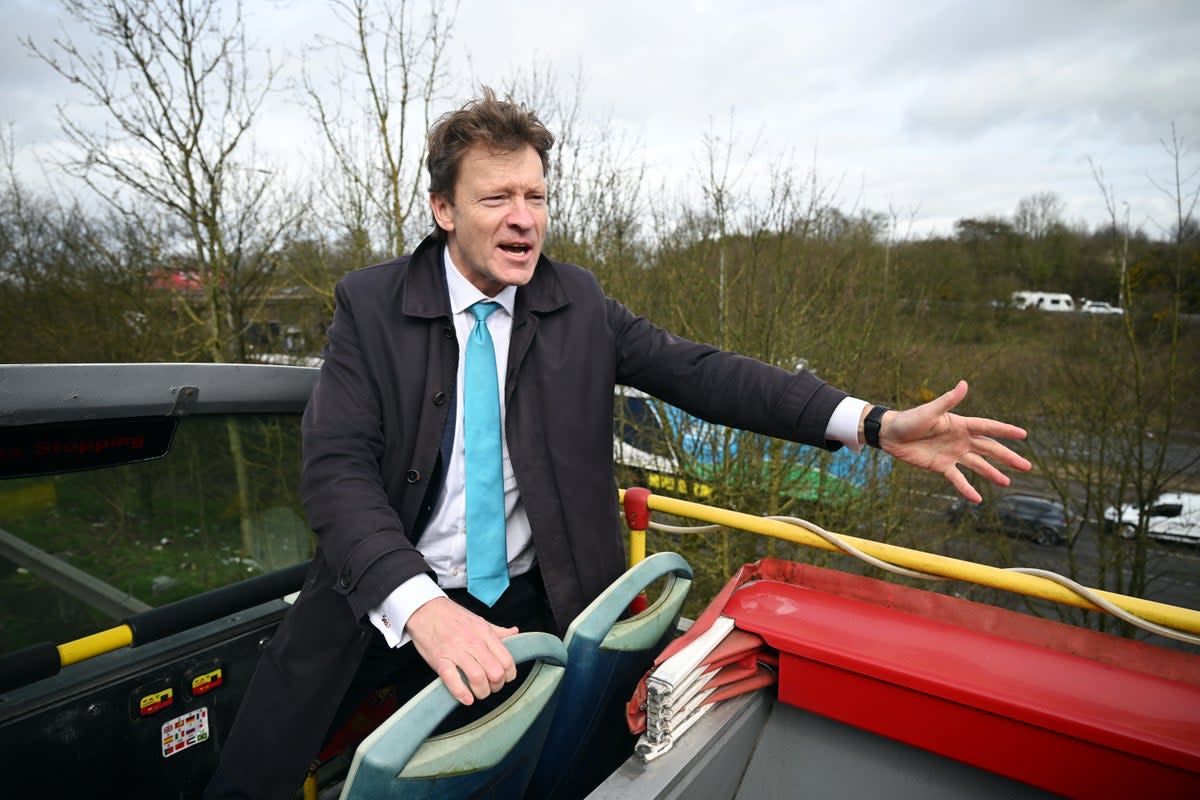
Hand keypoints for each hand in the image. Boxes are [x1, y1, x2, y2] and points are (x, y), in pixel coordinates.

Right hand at [405, 597, 518, 704]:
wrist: (425, 609)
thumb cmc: (452, 616)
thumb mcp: (479, 620)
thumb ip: (497, 630)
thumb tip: (515, 633)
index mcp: (485, 633)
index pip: (507, 660)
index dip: (509, 675)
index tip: (504, 679)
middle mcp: (473, 642)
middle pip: (495, 672)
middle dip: (496, 686)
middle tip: (491, 688)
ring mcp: (456, 651)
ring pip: (478, 678)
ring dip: (482, 692)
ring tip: (479, 693)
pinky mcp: (440, 660)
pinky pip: (453, 680)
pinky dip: (461, 693)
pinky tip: (467, 699)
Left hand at [878, 380, 1030, 502]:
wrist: (891, 435)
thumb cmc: (909, 419)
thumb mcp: (930, 411)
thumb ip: (948, 400)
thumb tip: (964, 384)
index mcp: (960, 425)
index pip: (988, 428)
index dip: (1005, 431)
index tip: (1024, 435)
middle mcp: (960, 440)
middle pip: (989, 449)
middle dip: (1007, 457)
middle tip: (1026, 466)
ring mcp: (952, 454)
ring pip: (978, 465)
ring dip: (992, 474)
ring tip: (1008, 483)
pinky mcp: (941, 466)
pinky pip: (957, 479)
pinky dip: (967, 488)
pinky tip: (978, 499)